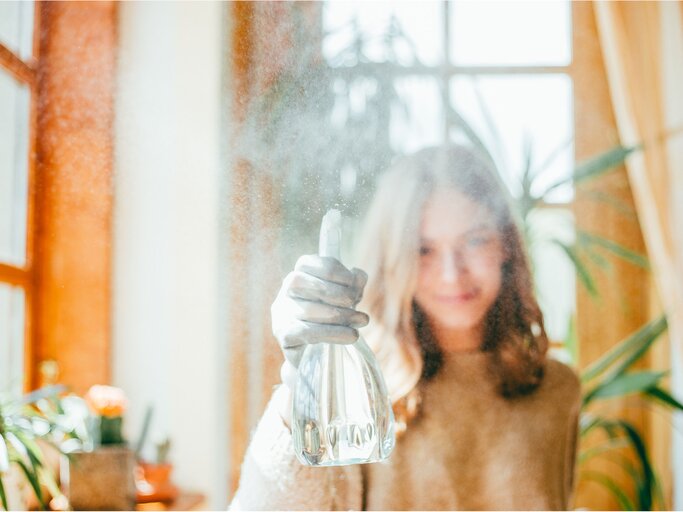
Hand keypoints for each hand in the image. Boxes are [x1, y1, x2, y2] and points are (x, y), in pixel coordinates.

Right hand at [271, 254, 368, 391]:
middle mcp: (285, 291)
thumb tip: (359, 276)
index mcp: (299, 275)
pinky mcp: (283, 335)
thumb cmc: (331, 319)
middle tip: (356, 304)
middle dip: (336, 292)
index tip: (354, 284)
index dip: (334, 271)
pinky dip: (333, 333)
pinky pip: (306, 332)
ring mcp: (281, 313)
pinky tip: (351, 336)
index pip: (307, 262)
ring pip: (307, 309)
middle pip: (303, 282)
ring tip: (361, 321)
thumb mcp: (346, 299)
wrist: (316, 355)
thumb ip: (353, 285)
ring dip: (341, 315)